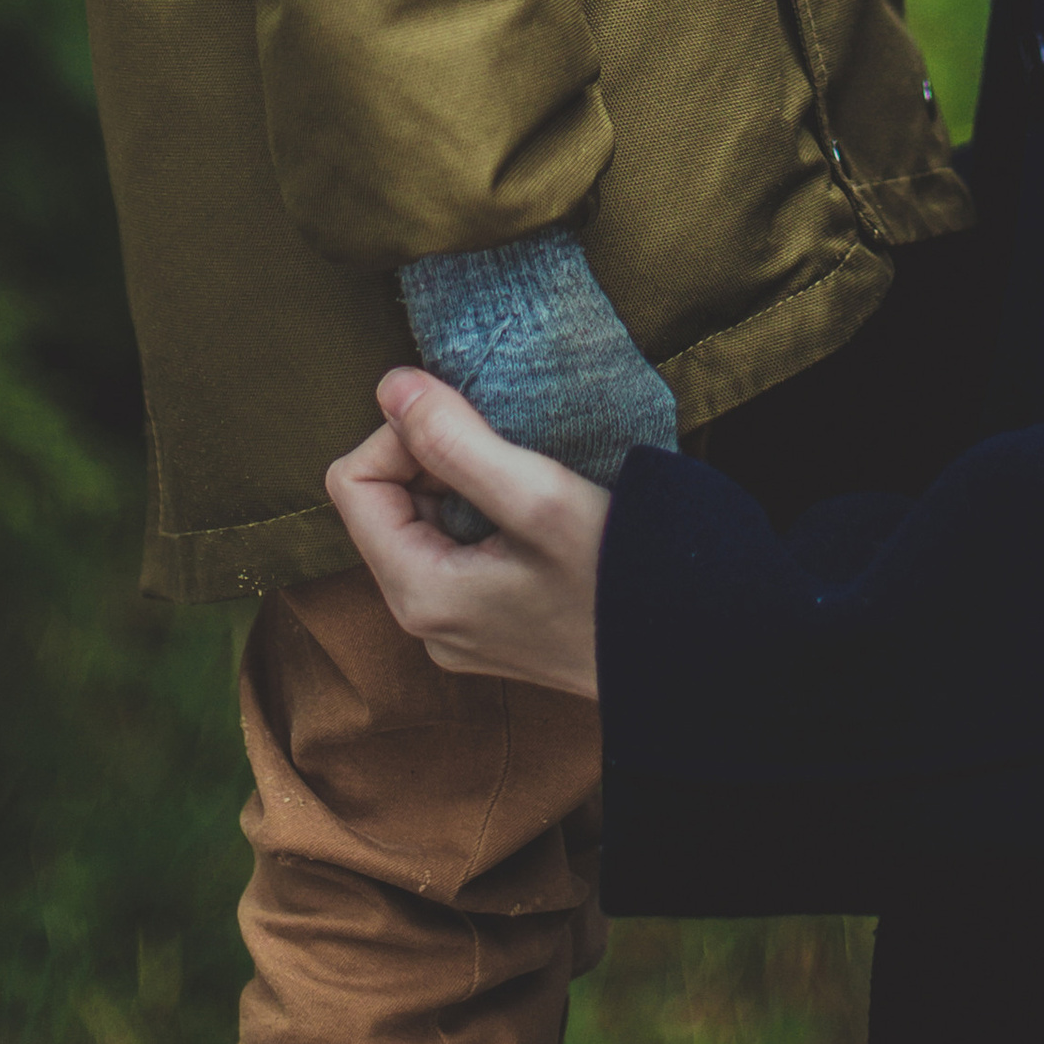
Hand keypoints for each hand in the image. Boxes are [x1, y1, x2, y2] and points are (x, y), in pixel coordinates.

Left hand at [328, 368, 607, 699]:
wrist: (691, 657)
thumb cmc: (617, 578)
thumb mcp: (538, 496)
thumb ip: (455, 440)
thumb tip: (389, 386)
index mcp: (419, 593)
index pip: (352, 482)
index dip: (400, 436)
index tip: (467, 424)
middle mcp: (423, 620)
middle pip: (382, 502)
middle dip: (432, 457)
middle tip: (503, 448)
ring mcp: (455, 628)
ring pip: (420, 522)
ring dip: (461, 481)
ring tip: (525, 477)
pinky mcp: (487, 624)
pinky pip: (453, 548)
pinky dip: (482, 511)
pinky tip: (534, 509)